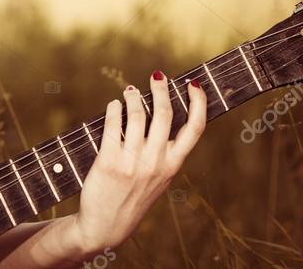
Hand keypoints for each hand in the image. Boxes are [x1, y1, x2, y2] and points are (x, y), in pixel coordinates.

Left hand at [68, 70, 206, 253]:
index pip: (195, 128)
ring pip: (137, 114)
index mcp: (173, 165)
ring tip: (130, 92)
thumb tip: (162, 111)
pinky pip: (114, 124)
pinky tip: (114, 106)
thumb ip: (165, 152)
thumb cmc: (133, 198)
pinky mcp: (109, 160)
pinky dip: (114, 109)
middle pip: (164, 113)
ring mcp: (133, 161)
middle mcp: (156, 161)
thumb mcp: (159, 179)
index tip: (194, 84)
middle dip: (161, 88)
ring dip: (133, 96)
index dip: (198, 102)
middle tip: (157, 76)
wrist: (104, 226)